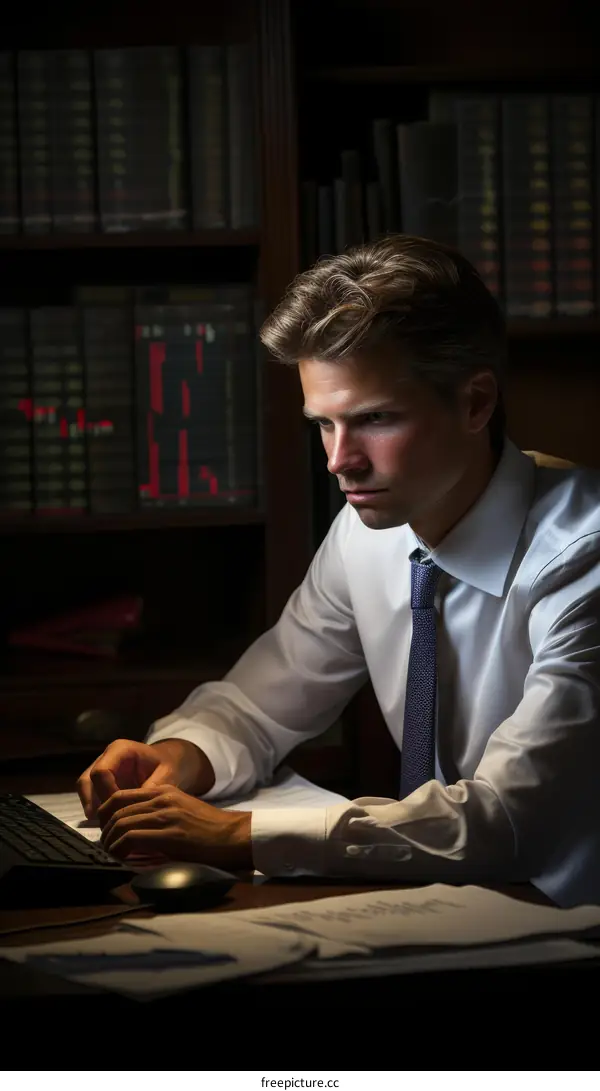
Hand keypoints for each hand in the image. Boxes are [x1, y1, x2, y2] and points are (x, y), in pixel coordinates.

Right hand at [76, 737, 214, 819]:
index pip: (101, 772)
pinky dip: (98, 810)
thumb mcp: (168, 773)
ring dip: (94, 809)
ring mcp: (101, 769)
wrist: (169, 762)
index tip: (121, 811)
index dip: (107, 794)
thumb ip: (153, 787)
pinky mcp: (101, 782)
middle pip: (86, 781)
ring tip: (108, 827)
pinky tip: (110, 824)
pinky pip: (91, 796)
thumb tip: (136, 807)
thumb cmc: (169, 765)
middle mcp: (106, 757)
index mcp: (120, 750)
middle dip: (96, 804)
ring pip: (85, 790)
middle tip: (109, 824)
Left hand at [97, 785, 252, 869]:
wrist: (233, 835)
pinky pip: (131, 838)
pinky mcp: (168, 834)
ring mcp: (165, 815)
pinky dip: (120, 849)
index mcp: (163, 791)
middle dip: (105, 829)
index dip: (105, 812)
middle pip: (116, 809)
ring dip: (110, 841)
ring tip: (111, 853)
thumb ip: (158, 812)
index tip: (105, 829)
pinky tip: (121, 857)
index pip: (120, 795)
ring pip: (121, 823)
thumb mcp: (180, 809)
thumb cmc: (209, 828)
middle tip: (105, 844)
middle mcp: (161, 799)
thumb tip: (135, 828)